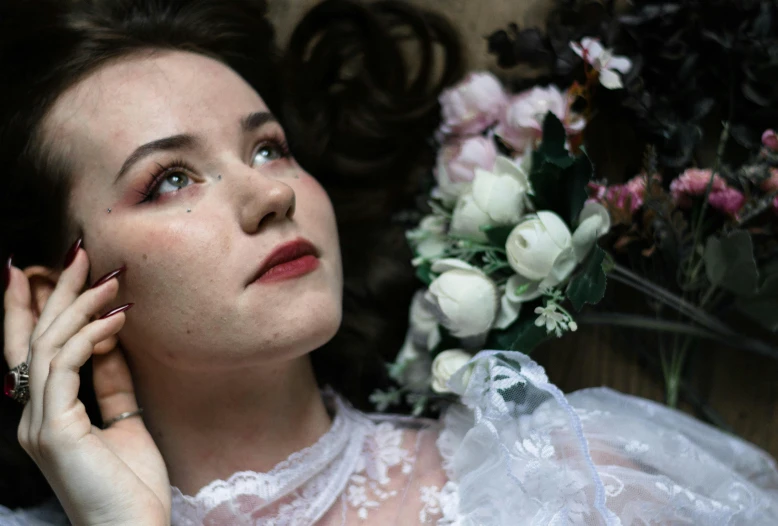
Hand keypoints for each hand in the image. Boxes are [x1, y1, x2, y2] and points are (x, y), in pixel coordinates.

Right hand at [3, 247, 170, 525]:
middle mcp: (33, 416)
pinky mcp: (55, 429)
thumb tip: (111, 337)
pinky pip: (66, 366)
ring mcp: (39, 424)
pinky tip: (117, 319)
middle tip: (78, 251)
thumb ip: (111, 380)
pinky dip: (89, 336)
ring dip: (79, 305)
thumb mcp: (124, 419)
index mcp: (47, 415)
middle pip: (33, 339)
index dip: (31, 309)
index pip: (31, 352)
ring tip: (110, 277)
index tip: (40, 269)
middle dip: (54, 291)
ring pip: (47, 345)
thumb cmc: (132, 484)